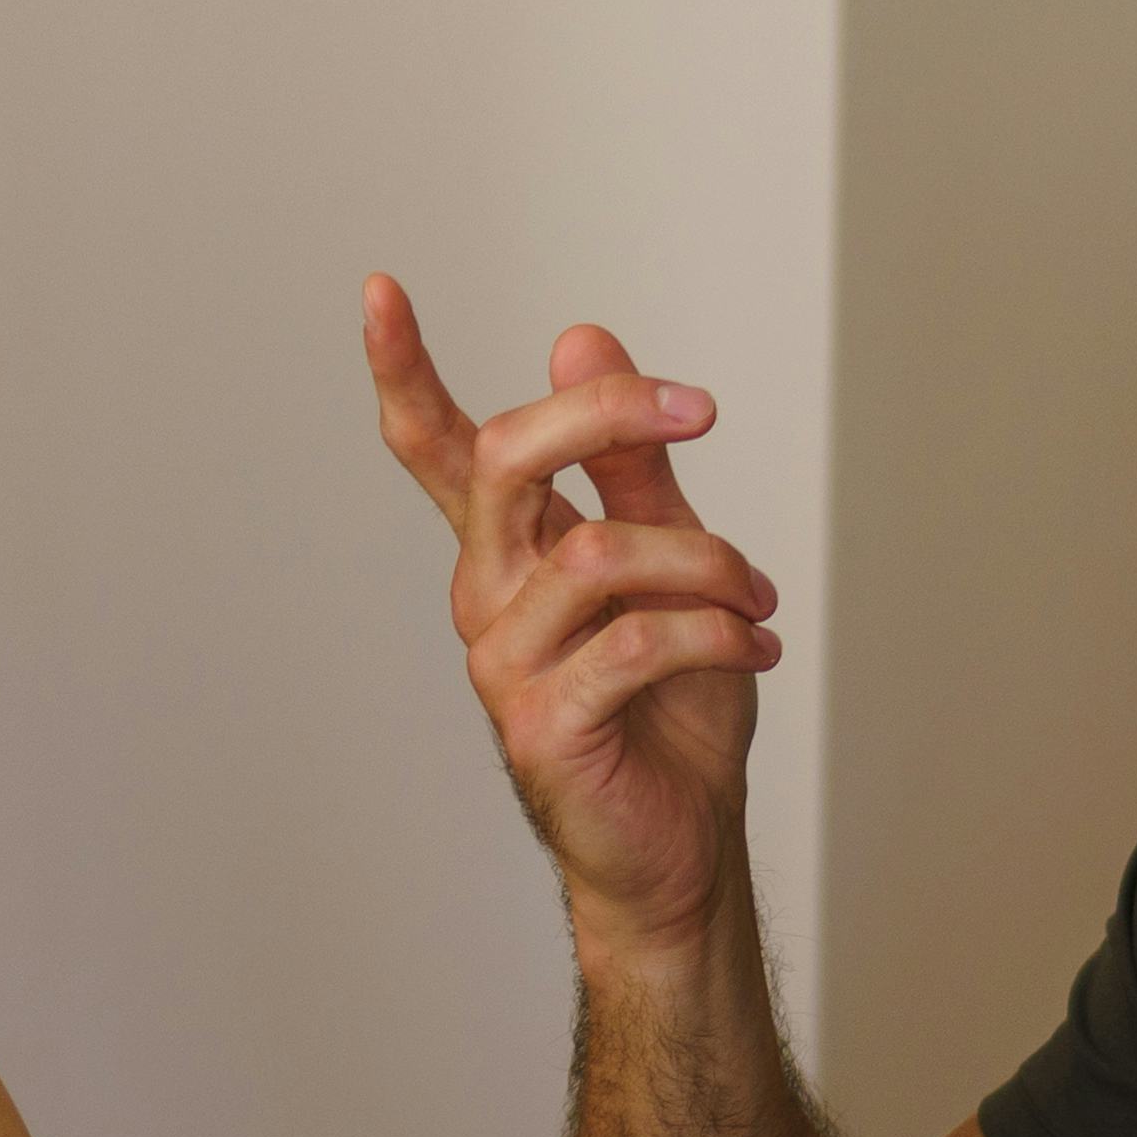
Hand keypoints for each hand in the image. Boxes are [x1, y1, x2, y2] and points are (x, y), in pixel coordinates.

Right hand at [356, 281, 781, 949]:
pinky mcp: (541, 725)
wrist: (683, 847)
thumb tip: (580, 334)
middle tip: (700, 410)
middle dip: (605, 414)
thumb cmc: (671, 711)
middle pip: (501, 461)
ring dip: (703, 563)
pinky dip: (711, 634)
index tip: (380, 290)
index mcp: (508, 550)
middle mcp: (487, 596)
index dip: (402, 371)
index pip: (434, 450)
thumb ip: (631, 463)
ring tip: (756, 600)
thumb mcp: (671, 564)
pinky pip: (632, 643)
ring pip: (594, 554)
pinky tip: (755, 646)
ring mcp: (504, 664)